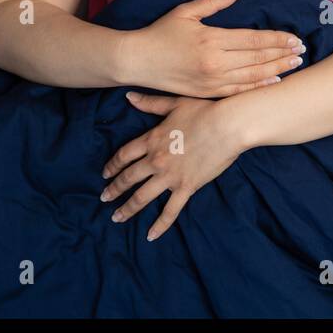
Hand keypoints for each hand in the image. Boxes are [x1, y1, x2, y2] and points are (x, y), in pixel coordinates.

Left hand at [100, 91, 243, 240]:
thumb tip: (129, 97)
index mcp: (152, 140)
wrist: (228, 125)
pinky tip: (150, 235)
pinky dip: (160, 224)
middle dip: (114, 189)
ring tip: (117, 218)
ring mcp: (170, 176)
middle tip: (104, 198)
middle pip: (128, 178)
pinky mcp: (186, 187)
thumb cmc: (205, 111)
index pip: (124, 155)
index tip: (105, 173)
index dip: (112, 165)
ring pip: (142, 197)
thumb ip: (150, 103)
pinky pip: (170, 210)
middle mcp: (155, 160)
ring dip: (127, 209)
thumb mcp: (175, 104)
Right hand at [119, 0, 305, 97]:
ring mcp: (211, 80)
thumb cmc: (160, 33)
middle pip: (258, 59)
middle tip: (302, 52)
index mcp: (212, 39)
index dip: (277, 39)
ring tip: (294, 66)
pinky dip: (258, 88)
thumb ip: (215, 0)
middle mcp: (215, 62)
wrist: (136, 61)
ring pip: (252, 77)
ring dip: (276, 71)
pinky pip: (238, 92)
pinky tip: (273, 83)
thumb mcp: (186, 11)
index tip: (295, 38)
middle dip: (283, 54)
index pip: (254, 39)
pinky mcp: (206, 93)